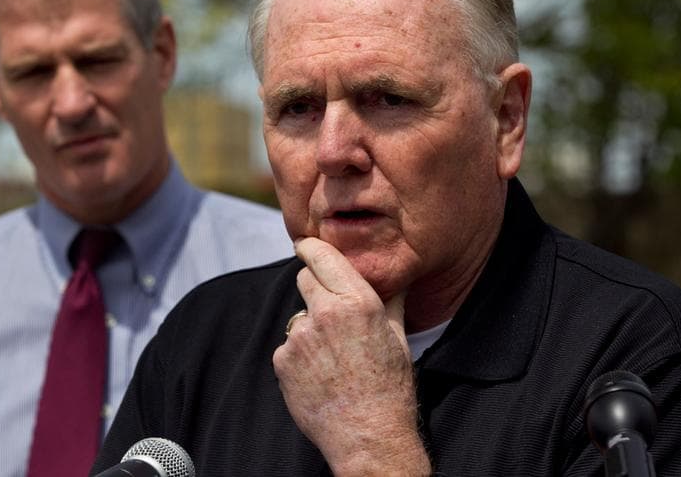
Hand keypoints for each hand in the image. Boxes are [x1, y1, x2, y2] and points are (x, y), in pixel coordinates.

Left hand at [273, 237, 431, 475]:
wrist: (368, 436)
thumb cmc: (389, 388)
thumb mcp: (397, 337)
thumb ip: (390, 300)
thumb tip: (393, 278)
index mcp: (356, 301)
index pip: (320, 255)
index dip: (310, 248)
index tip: (305, 244)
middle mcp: (324, 313)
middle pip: (303, 278)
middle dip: (314, 286)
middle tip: (330, 309)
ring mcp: (300, 337)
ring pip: (298, 316)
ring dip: (310, 327)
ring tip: (333, 356)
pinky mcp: (283, 360)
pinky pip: (289, 345)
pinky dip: (300, 354)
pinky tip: (320, 373)